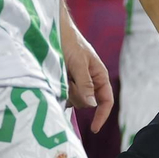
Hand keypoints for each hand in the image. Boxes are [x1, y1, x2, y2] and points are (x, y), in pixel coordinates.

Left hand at [61, 14, 113, 133]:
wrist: (52, 29)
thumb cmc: (69, 42)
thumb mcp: (79, 63)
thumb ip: (85, 84)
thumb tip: (92, 105)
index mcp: (99, 76)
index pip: (106, 101)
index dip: (101, 115)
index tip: (94, 128)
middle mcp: (89, 81)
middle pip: (87, 102)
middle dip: (77, 96)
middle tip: (67, 79)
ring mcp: (76, 82)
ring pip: (73, 99)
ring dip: (65, 90)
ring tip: (60, 72)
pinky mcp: (63, 81)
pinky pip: (62, 93)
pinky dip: (58, 89)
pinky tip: (54, 75)